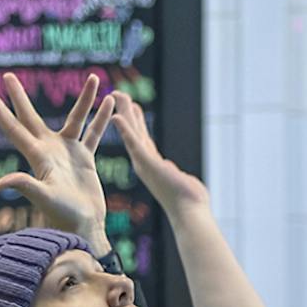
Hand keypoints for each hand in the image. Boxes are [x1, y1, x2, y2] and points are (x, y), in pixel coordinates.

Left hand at [0, 71, 116, 249]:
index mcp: (37, 156)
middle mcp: (49, 150)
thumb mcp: (43, 198)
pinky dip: (102, 118)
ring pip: (76, 118)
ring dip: (84, 99)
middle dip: (20, 97)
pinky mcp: (85, 159)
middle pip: (32, 117)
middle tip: (8, 76)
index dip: (0, 111)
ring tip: (92, 77)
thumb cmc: (62, 215)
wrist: (83, 226)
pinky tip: (111, 103)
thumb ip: (24, 186)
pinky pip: (94, 133)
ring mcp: (68, 152)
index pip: (14, 128)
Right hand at [110, 96, 207, 211]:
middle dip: (126, 111)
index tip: (131, 107)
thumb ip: (173, 174)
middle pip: (134, 131)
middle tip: (119, 93)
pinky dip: (125, 130)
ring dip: (124, 113)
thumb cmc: (189, 203)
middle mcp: (144, 163)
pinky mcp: (147, 164)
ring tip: (116, 95)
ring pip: (132, 132)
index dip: (134, 123)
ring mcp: (144, 163)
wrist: (189, 213)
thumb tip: (174, 173)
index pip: (141, 139)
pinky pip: (134, 143)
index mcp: (152, 166)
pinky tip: (116, 117)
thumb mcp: (179, 181)